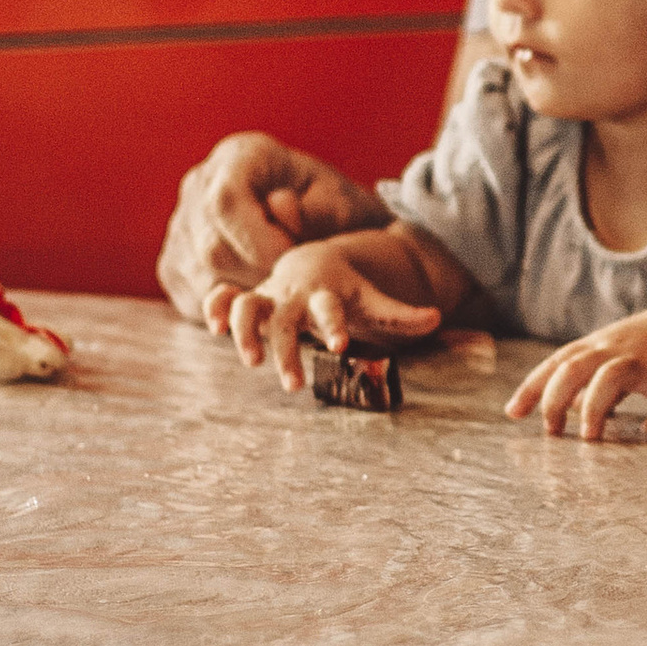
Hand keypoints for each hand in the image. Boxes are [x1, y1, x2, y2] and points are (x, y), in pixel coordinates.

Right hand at [155, 132, 381, 322]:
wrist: (312, 219)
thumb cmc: (330, 210)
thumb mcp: (341, 204)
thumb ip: (318, 210)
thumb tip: (280, 208)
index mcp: (241, 156)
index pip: (227, 200)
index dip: (257, 241)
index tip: (292, 263)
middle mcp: (200, 184)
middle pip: (212, 245)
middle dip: (258, 275)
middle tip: (292, 286)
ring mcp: (180, 224)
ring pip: (202, 275)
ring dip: (246, 295)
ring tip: (281, 291)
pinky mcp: (174, 261)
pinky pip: (195, 294)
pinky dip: (231, 307)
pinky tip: (259, 297)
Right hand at [210, 236, 460, 392]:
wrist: (314, 260)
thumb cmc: (346, 289)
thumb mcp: (372, 300)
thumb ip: (400, 313)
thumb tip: (436, 317)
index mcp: (326, 294)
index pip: (330, 310)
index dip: (334, 325)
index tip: (341, 345)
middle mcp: (294, 295)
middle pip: (286, 321)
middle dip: (286, 351)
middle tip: (293, 385)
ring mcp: (269, 297)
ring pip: (249, 309)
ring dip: (246, 333)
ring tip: (249, 363)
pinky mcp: (249, 301)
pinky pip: (225, 299)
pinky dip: (215, 307)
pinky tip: (210, 326)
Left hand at [507, 296, 646, 441]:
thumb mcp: (617, 354)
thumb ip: (589, 378)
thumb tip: (563, 408)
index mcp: (598, 346)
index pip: (556, 363)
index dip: (531, 388)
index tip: (512, 414)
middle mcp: (616, 348)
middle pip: (573, 366)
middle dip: (555, 398)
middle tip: (551, 432)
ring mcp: (646, 358)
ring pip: (610, 376)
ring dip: (595, 407)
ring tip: (590, 437)